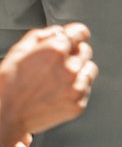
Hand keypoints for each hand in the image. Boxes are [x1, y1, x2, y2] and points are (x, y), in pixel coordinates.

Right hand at [0, 22, 94, 141]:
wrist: (7, 114)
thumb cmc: (9, 83)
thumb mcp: (19, 51)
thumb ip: (42, 35)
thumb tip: (59, 31)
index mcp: (54, 51)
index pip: (80, 33)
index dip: (77, 33)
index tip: (79, 35)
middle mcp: (69, 68)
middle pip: (86, 51)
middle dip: (75, 51)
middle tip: (61, 60)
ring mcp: (76, 87)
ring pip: (90, 69)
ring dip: (80, 69)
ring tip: (60, 77)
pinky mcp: (78, 104)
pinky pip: (86, 89)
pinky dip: (77, 87)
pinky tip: (59, 91)